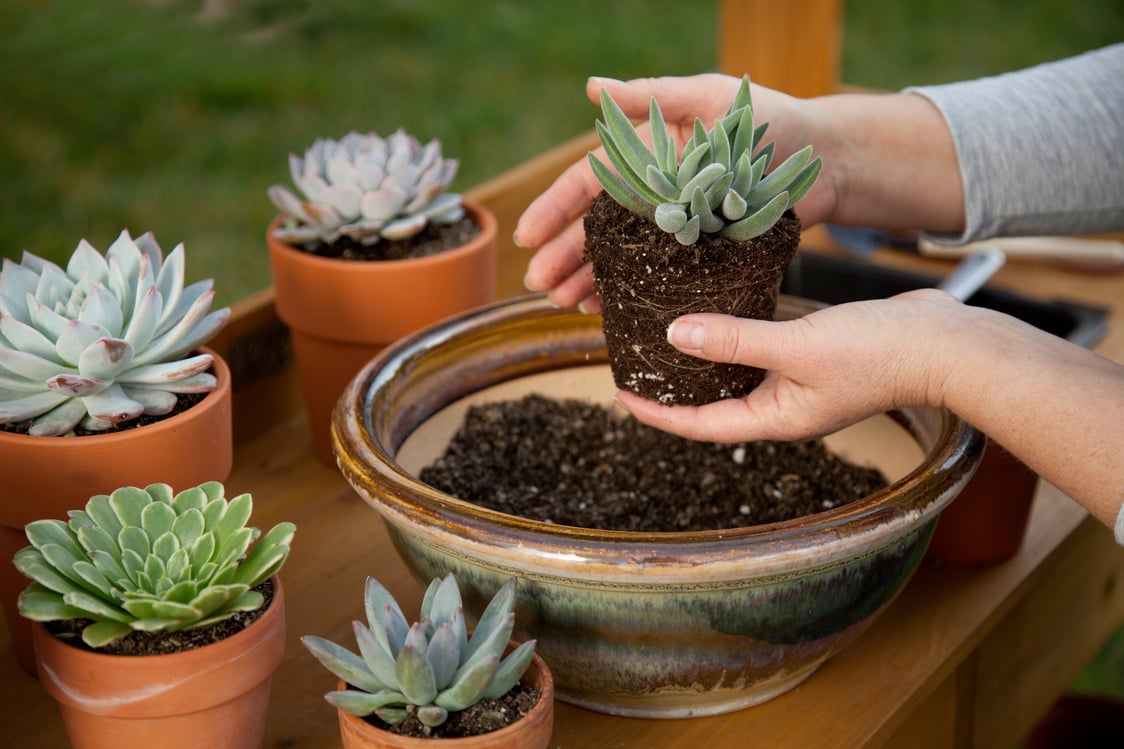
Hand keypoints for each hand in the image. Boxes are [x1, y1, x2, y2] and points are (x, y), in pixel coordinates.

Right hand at [517, 74, 834, 311]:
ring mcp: (677, 228)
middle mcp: (656, 194)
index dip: (555, 209)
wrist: (827, 159)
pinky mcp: (702, 256)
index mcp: (649, 157)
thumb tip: (593, 88)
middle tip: (541, 286)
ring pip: (622, 258)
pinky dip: (630, 294)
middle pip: (598, 229)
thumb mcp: (709, 98)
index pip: (590, 183)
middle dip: (564, 257)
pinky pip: (659, 279)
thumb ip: (653, 95)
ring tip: (565, 304)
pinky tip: (607, 310)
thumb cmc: (770, 119)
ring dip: (589, 280)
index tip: (526, 237)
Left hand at [615, 289, 957, 442]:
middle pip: (714, 400)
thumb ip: (735, 341)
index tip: (621, 395)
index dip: (658, 413)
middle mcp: (783, 406)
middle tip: (638, 359)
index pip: (700, 425)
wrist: (948, 343)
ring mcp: (800, 381)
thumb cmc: (880, 354)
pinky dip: (739, 331)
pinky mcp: (815, 353)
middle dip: (675, 384)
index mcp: (775, 419)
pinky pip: (764, 346)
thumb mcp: (797, 346)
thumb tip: (675, 335)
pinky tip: (723, 305)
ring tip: (668, 330)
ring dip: (705, 355)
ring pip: (738, 371)